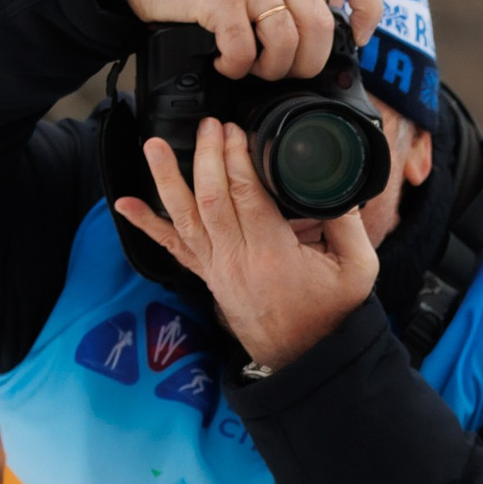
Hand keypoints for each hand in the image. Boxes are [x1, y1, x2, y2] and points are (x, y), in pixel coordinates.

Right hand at [102, 0, 380, 81]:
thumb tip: (313, 50)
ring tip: (250, 69)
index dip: (368, 10)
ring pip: (286, 42)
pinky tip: (225, 65)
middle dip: (306, 64)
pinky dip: (237, 67)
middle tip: (280, 73)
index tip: (358, 37)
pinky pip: (245, 48)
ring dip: (271, 69)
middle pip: (320, 28)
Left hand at [115, 121, 378, 369]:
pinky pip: (172, 248)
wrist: (306, 358)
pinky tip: (124, 204)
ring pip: (184, 216)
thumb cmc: (331, 315)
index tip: (236, 130)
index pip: (246, 194)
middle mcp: (236, 259)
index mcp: (273, 254)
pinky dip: (147, 225)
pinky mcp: (209, 275)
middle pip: (210, 197)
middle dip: (207, 155)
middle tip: (209, 125)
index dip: (237, 157)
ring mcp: (217, 268)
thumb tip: (339, 185)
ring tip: (154, 145)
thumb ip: (348, 224)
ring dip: (166, 178)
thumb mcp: (358, 269)